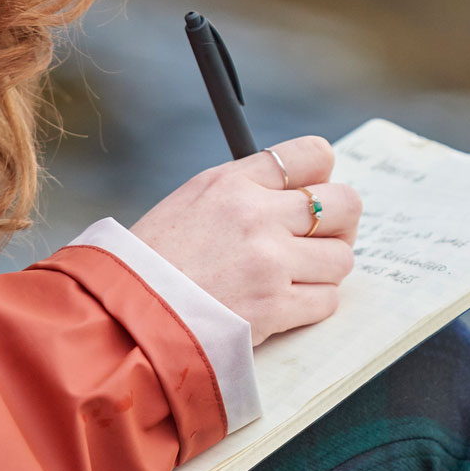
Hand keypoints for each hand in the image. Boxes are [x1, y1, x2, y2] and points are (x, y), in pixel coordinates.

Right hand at [128, 135, 361, 344]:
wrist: (124, 317)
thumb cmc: (153, 261)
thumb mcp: (192, 200)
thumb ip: (247, 188)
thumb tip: (299, 188)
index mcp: (234, 182)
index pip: (313, 154)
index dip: (321, 174)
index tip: (313, 192)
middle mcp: (257, 216)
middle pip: (345, 203)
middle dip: (341, 223)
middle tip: (321, 238)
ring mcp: (269, 263)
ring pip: (341, 257)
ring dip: (325, 269)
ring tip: (297, 276)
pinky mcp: (274, 308)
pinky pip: (327, 300)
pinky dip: (313, 304)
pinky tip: (286, 303)